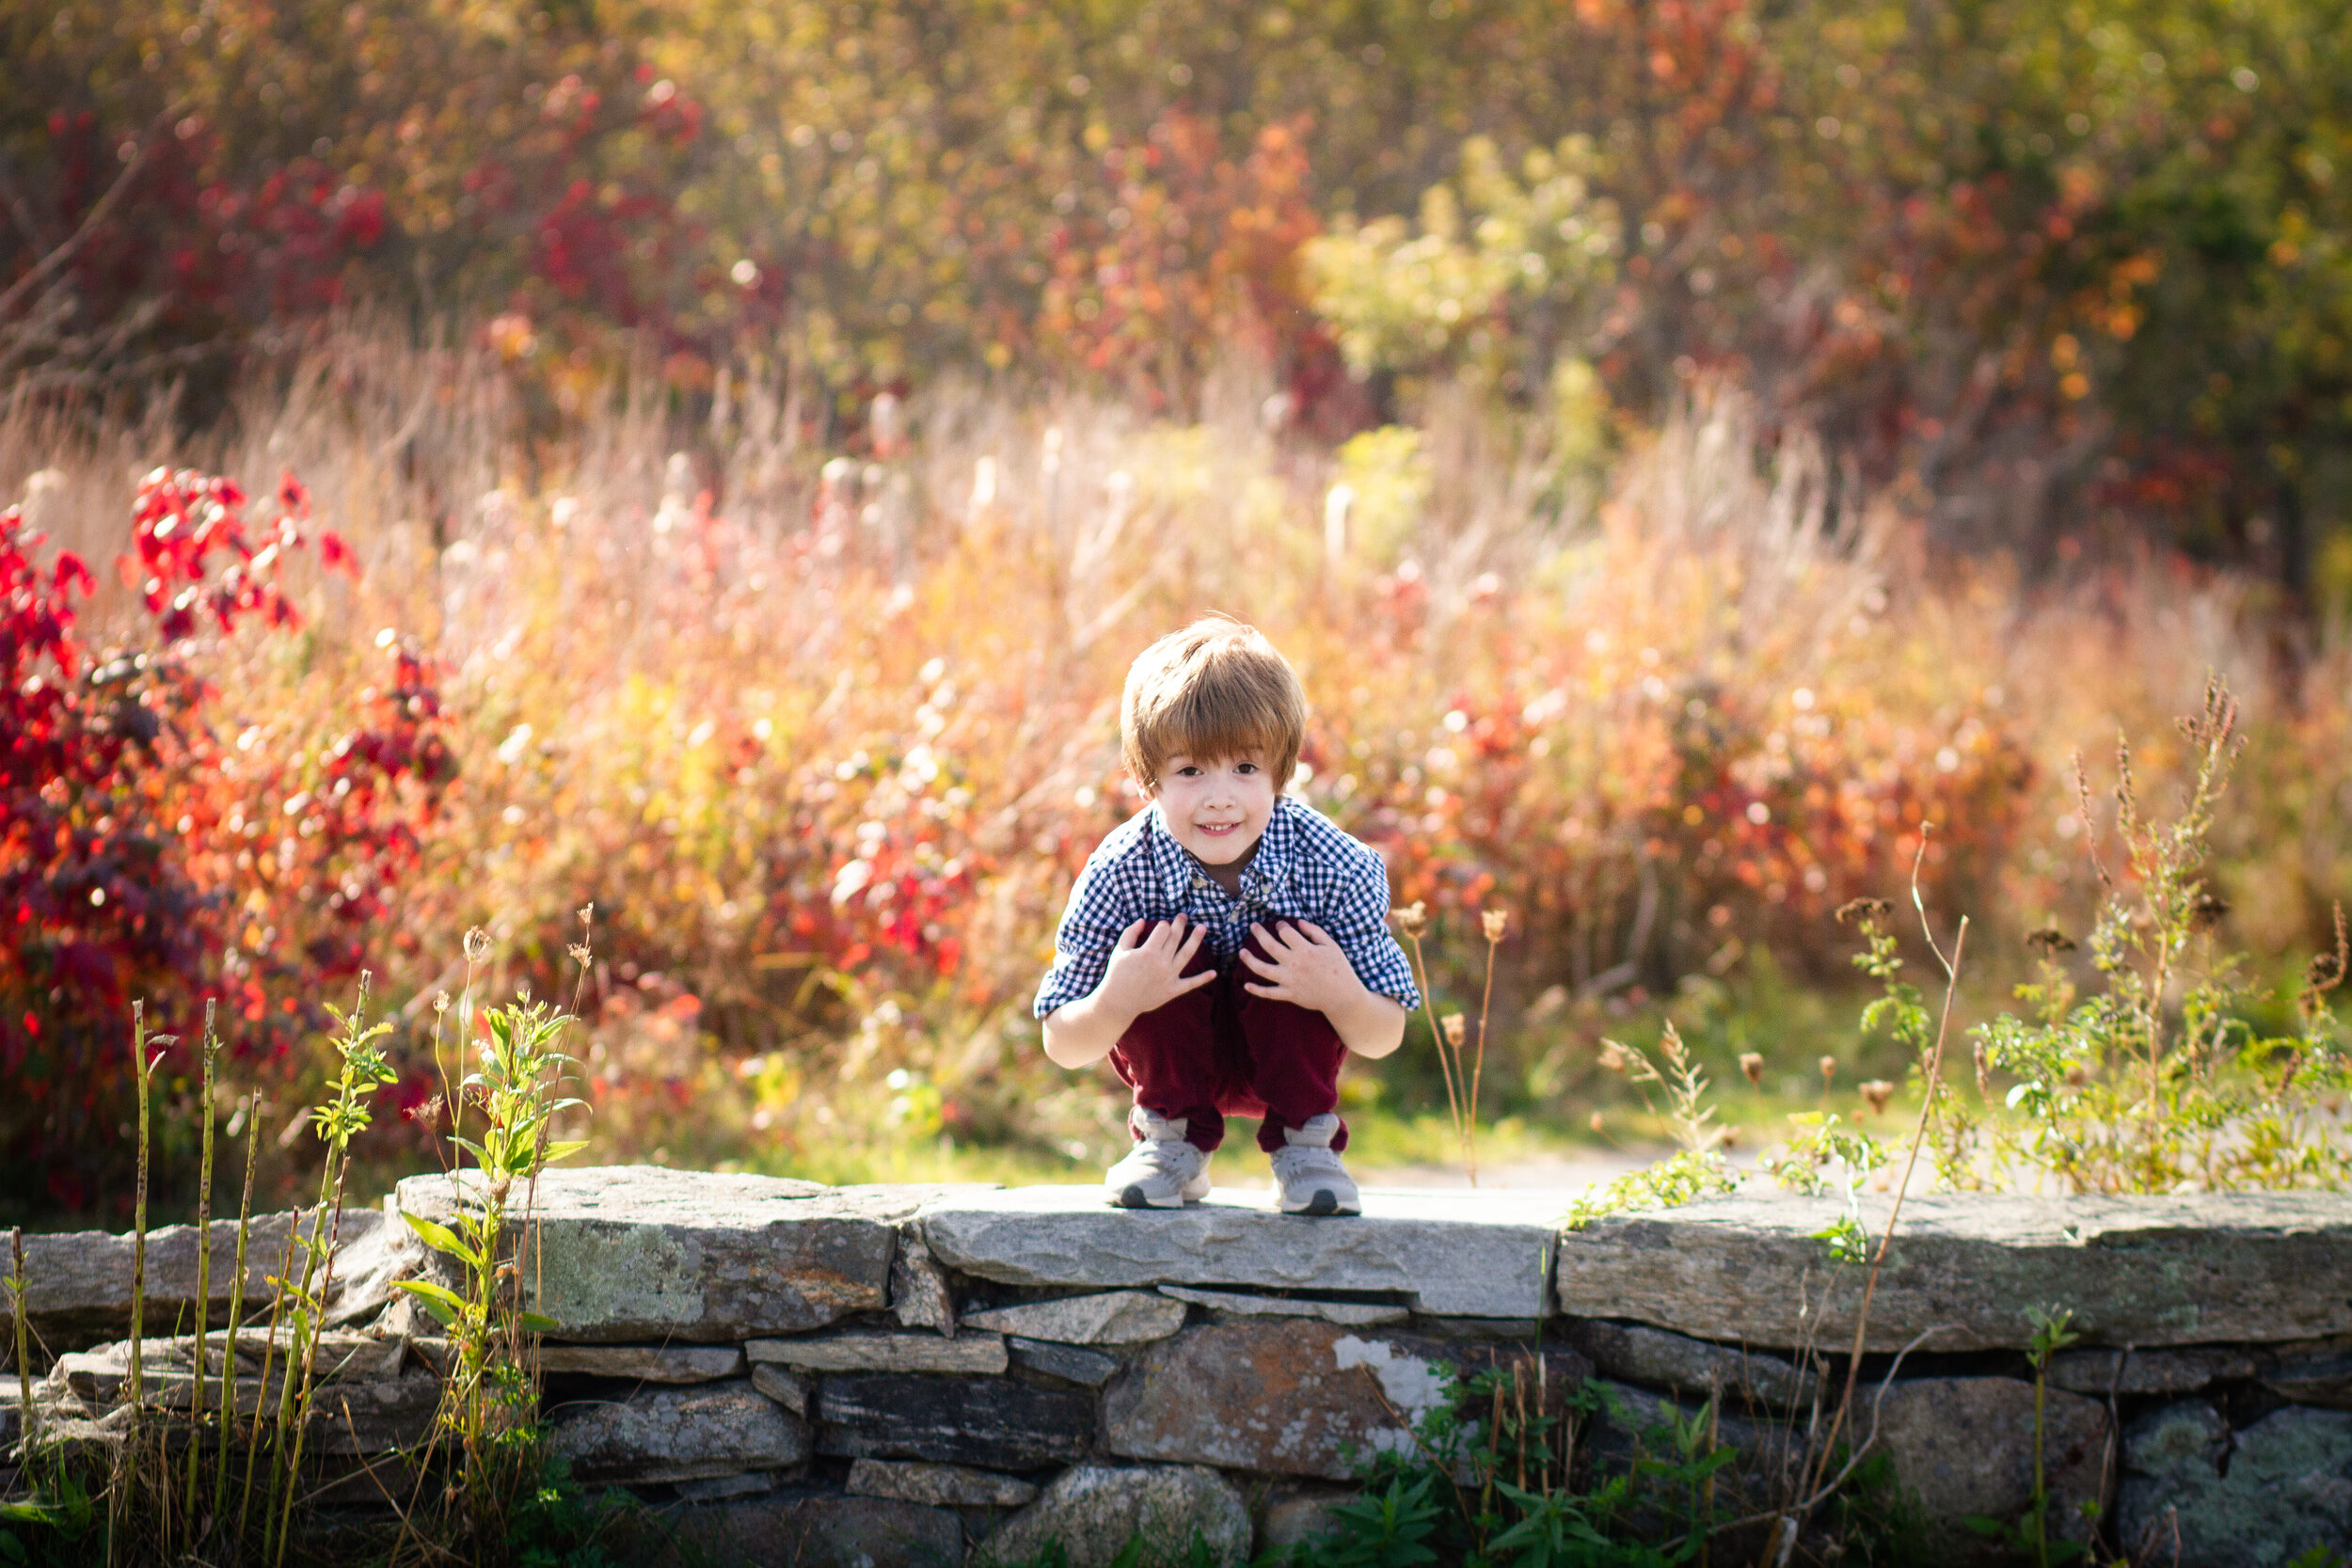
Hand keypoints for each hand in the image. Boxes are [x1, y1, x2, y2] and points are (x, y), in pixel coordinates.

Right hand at [1095, 916, 1214, 1020]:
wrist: (1118, 1002)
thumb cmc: (1117, 974)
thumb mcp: (1119, 950)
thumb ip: (1131, 933)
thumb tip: (1143, 920)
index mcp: (1148, 952)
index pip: (1162, 930)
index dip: (1163, 924)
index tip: (1161, 926)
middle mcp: (1161, 962)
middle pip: (1175, 938)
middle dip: (1180, 924)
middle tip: (1183, 916)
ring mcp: (1169, 976)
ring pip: (1187, 954)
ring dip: (1196, 940)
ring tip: (1202, 928)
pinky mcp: (1173, 990)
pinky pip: (1190, 984)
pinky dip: (1203, 979)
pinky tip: (1214, 973)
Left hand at [1240, 920, 1361, 1012]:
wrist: (1342, 996)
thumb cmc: (1339, 968)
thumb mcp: (1331, 946)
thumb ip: (1314, 932)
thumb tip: (1299, 922)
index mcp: (1305, 950)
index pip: (1285, 933)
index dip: (1281, 926)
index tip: (1280, 925)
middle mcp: (1294, 964)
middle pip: (1269, 946)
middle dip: (1259, 934)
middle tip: (1253, 926)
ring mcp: (1289, 980)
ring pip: (1262, 969)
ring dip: (1249, 960)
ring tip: (1241, 952)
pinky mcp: (1288, 994)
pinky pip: (1268, 993)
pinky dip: (1256, 990)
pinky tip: (1245, 985)